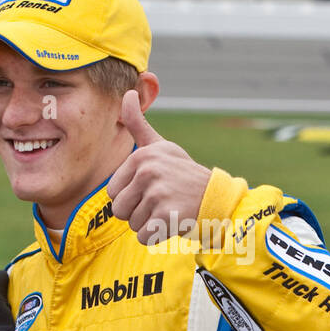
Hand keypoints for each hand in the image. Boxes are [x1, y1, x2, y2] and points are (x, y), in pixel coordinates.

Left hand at [106, 89, 211, 244]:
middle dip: (137, 213)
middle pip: (120, 210)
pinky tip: (173, 223)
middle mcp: (148, 172)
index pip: (113, 192)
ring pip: (132, 225)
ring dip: (149, 224)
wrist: (216, 198)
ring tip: (169, 210)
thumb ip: (138, 124)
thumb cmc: (184, 174)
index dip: (130, 197)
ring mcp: (158, 194)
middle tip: (161, 203)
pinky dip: (157, 236)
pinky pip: (144, 237)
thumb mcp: (161, 147)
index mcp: (142, 156)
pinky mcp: (166, 216)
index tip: (152, 190)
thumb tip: (128, 93)